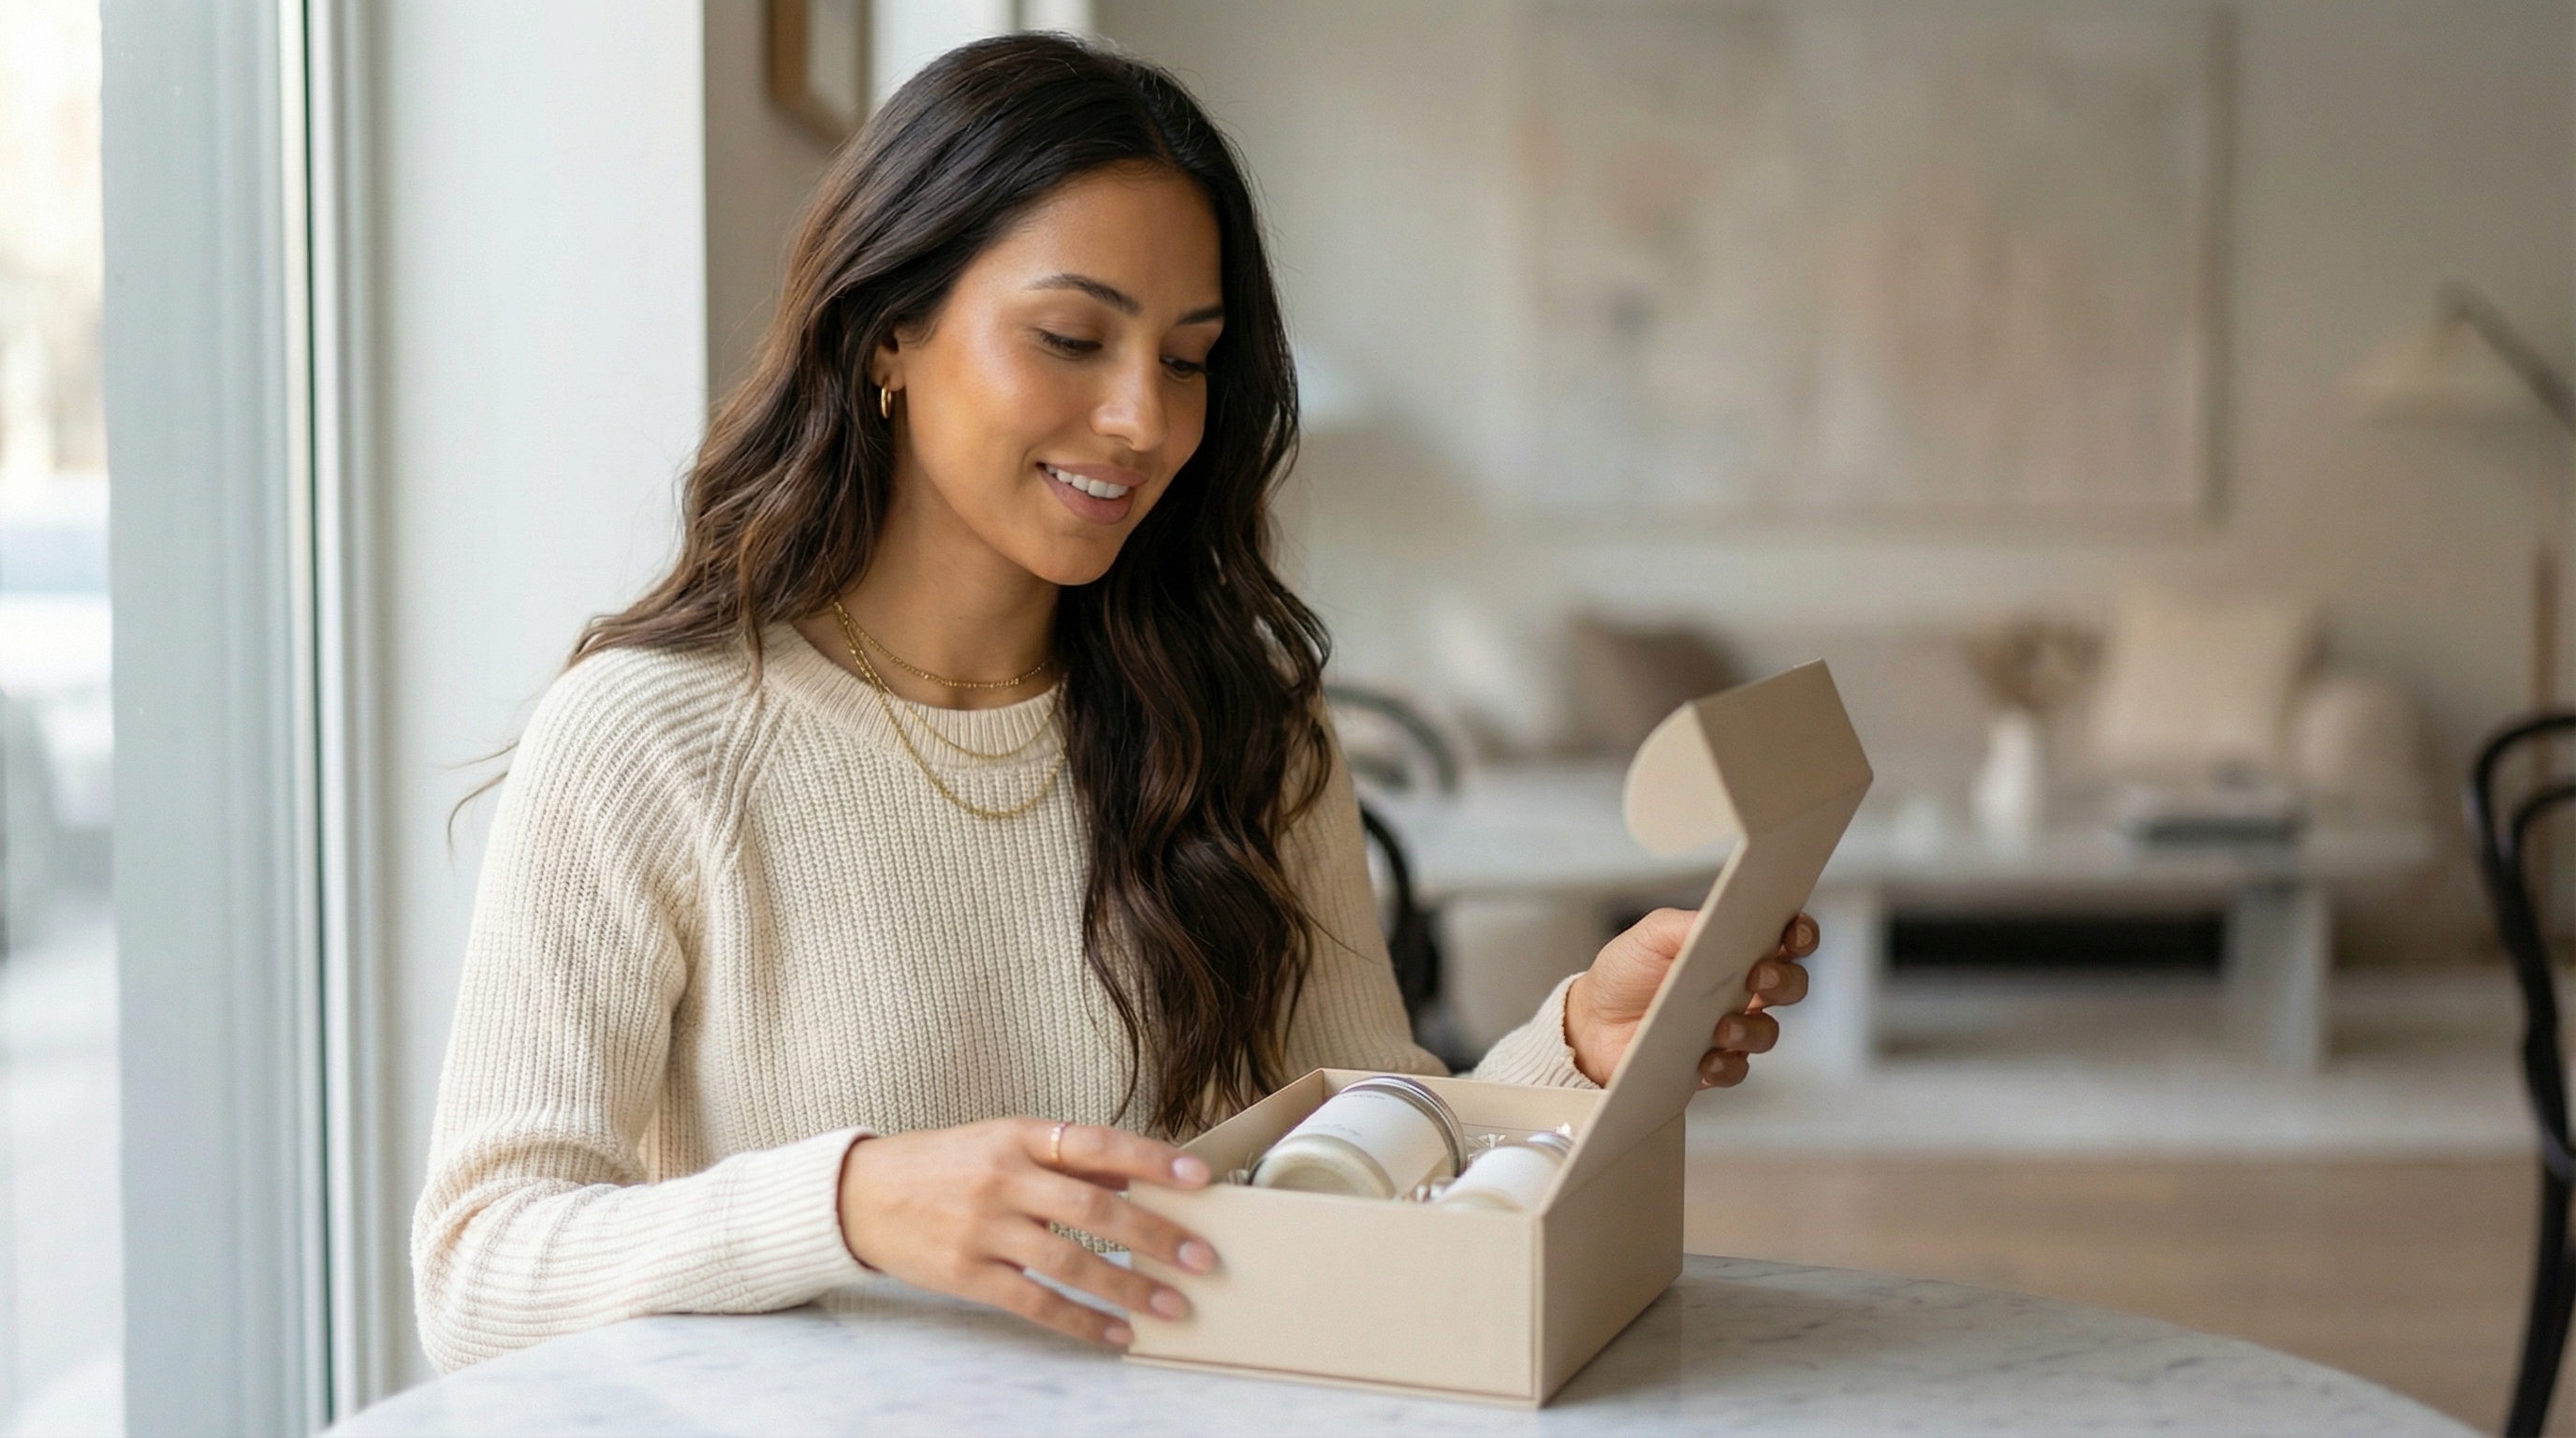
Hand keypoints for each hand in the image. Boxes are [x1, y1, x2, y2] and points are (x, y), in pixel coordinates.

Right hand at [835, 1118, 1217, 1346]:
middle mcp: (1004, 1179)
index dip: (1152, 1160)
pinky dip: (1081, 1321)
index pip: (1098, 1143)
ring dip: (1128, 1286)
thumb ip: (1066, 1158)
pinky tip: (1116, 1333)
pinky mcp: (967, 1274)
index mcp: (1019, 1137)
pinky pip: (1035, 1303)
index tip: (1201, 1178)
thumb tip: (1135, 1175)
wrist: (861, 1195)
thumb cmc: (942, 1165)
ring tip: (1172, 1305)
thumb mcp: (1002, 1141)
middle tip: (1201, 1258)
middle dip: (1154, 1235)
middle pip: (1093, 1208)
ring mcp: (984, 1229)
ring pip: (1070, 1261)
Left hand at [1564, 909, 1818, 1086]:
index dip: (1799, 934)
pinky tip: (1705, 1058)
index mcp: (1734, 950)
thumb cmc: (1627, 971)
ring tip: (1722, 1026)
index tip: (1793, 933)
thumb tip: (1726, 921)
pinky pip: (1736, 1069)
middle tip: (1757, 977)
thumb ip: (1690, 925)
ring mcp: (1730, 1029)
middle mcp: (1741, 990)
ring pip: (1768, 1032)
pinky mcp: (1712, 1065)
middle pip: (1790, 985)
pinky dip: (1725, 1064)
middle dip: (1783, 980)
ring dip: (1752, 1029)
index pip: (1784, 939)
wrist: (1591, 1022)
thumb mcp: (1654, 934)